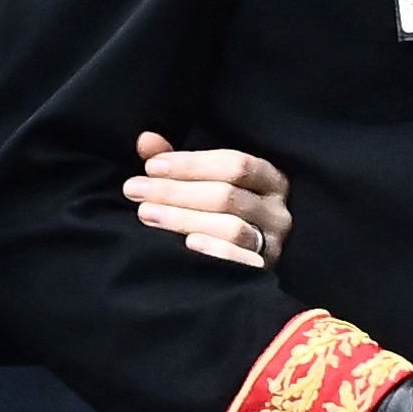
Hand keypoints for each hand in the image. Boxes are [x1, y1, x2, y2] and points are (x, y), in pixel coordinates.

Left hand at [124, 128, 289, 269]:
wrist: (249, 263)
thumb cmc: (223, 213)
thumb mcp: (207, 183)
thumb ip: (180, 163)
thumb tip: (147, 140)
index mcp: (270, 179)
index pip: (235, 164)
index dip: (191, 164)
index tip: (151, 167)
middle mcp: (277, 210)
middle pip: (227, 196)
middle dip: (175, 192)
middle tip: (134, 190)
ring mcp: (274, 243)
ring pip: (232, 228)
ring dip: (184, 219)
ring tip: (146, 214)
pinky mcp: (265, 271)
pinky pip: (242, 262)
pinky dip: (215, 251)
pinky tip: (186, 243)